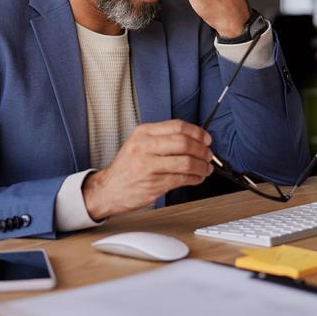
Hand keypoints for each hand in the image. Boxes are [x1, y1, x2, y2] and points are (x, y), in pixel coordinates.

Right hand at [82, 120, 214, 219]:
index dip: (197, 132)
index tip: (206, 138)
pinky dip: (195, 178)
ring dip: (202, 166)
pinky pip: (183, 179)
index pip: (177, 126)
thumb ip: (161, 138)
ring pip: (186, 162)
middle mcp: (145, 147)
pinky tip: (197, 178)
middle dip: (202, 150)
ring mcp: (149, 166)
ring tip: (206, 168)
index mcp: (143, 133)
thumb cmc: (126, 168)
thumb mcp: (138, 143)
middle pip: (184, 143)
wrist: (108, 189)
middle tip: (208, 154)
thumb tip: (192, 138)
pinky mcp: (155, 184)